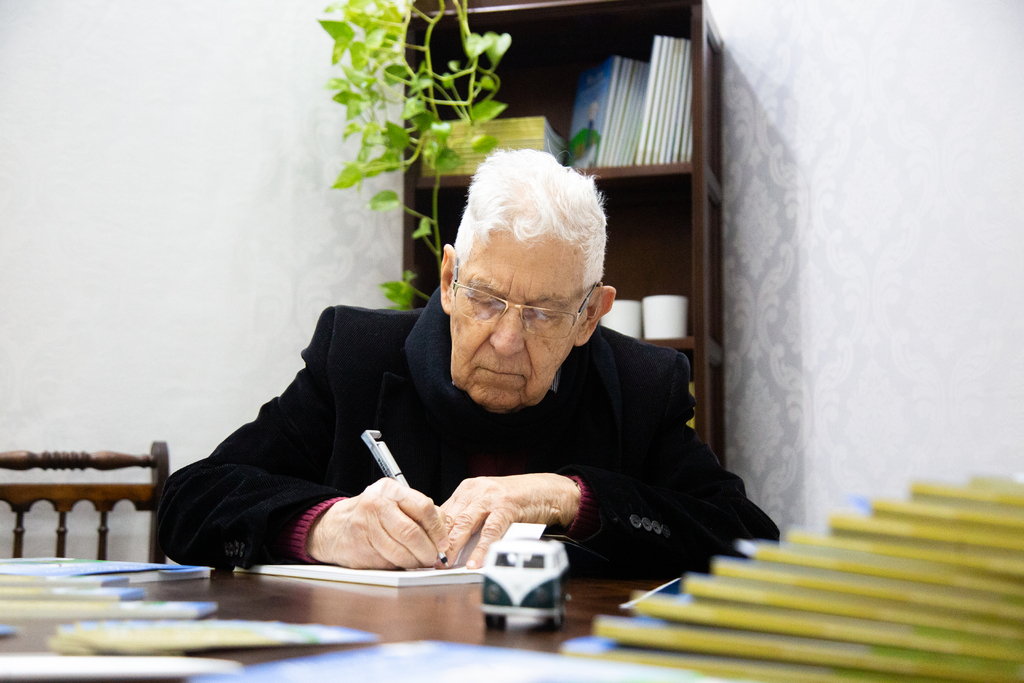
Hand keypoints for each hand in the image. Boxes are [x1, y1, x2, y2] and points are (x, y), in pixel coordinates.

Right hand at [306, 478, 448, 568]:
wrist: (333, 528)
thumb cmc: (370, 516)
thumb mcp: (393, 503)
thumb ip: (417, 513)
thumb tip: (442, 535)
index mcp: (390, 490)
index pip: (424, 507)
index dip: (438, 529)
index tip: (442, 542)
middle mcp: (377, 504)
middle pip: (413, 532)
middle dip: (428, 550)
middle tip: (433, 557)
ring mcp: (366, 526)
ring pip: (402, 551)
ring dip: (416, 562)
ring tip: (419, 562)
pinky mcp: (361, 547)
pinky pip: (389, 561)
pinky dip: (401, 566)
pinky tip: (403, 563)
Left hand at [440, 473, 579, 568]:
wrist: (546, 491)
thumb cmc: (516, 500)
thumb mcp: (487, 504)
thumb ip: (470, 518)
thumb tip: (450, 544)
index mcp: (467, 490)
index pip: (442, 512)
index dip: (432, 533)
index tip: (425, 550)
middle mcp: (475, 490)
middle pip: (450, 517)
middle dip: (439, 542)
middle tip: (432, 561)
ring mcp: (491, 497)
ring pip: (465, 523)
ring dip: (455, 545)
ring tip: (447, 563)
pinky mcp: (507, 507)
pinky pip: (491, 531)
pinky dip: (482, 548)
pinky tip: (476, 561)